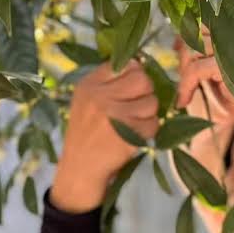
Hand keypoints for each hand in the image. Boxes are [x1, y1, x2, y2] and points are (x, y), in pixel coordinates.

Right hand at [50, 58, 159, 211]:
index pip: (124, 64)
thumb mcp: (86, 100)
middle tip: (138, 104)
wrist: (80, 168)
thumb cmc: (86, 132)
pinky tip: (134, 136)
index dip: (134, 74)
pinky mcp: (128, 134)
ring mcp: (115, 115)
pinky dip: (148, 131)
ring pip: (152, 102)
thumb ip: (107, 82)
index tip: (131, 87)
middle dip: (146, 91)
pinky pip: (153, 124)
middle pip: (142, 79)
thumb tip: (140, 64)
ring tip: (134, 123)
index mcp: (90, 84)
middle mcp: (101, 96)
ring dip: (148, 113)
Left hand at [173, 34, 233, 152]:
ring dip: (183, 73)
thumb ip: (202, 50)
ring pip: (191, 49)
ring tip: (186, 91)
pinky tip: (184, 99)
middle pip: (193, 31)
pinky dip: (185, 86)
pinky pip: (195, 69)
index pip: (201, 19)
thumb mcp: (218, 64)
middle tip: (185, 77)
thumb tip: (176, 41)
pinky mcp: (229, 66)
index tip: (179, 51)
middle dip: (183, 55)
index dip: (186, 33)